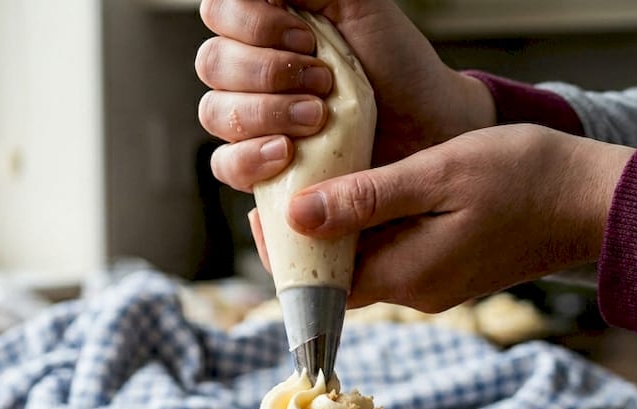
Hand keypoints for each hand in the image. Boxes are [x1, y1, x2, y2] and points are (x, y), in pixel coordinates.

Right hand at [195, 0, 494, 191]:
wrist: (425, 123)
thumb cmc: (395, 62)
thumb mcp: (358, 2)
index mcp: (266, 25)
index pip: (219, 12)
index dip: (252, 24)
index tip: (304, 37)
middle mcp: (250, 69)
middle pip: (212, 63)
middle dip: (268, 71)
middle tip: (322, 80)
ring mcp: (251, 118)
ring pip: (215, 111)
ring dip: (265, 112)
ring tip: (316, 116)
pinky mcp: (260, 165)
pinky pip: (225, 164)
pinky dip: (250, 157)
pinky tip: (285, 152)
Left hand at [251, 124, 635, 310]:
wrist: (596, 201)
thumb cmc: (526, 178)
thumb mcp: (438, 175)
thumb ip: (367, 199)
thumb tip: (297, 217)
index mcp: (409, 276)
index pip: (321, 286)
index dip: (286, 253)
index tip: (266, 209)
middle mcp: (418, 292)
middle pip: (338, 279)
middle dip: (307, 241)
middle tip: (288, 184)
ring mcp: (437, 285)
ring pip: (365, 266)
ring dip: (339, 232)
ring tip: (323, 180)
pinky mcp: (451, 270)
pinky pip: (394, 257)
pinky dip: (371, 230)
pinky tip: (369, 191)